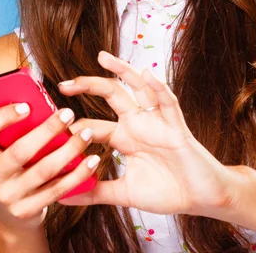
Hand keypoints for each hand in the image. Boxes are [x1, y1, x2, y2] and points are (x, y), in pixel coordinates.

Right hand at [0, 103, 99, 230]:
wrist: (2, 213)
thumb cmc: (0, 163)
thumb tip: (0, 95)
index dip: (1, 118)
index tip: (25, 105)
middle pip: (19, 151)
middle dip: (47, 130)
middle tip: (68, 112)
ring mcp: (8, 196)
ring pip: (43, 170)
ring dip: (68, 150)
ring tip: (86, 133)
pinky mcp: (27, 210)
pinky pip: (56, 190)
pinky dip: (76, 174)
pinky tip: (91, 160)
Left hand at [57, 51, 235, 216]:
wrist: (202, 199)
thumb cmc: (167, 191)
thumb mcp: (125, 193)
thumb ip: (96, 192)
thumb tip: (64, 197)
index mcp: (125, 137)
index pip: (95, 124)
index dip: (76, 126)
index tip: (53, 126)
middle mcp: (138, 123)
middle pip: (111, 95)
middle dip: (88, 85)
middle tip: (64, 84)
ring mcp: (157, 122)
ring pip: (138, 88)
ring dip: (122, 70)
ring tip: (103, 56)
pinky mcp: (176, 127)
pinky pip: (168, 103)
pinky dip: (158, 88)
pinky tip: (147, 74)